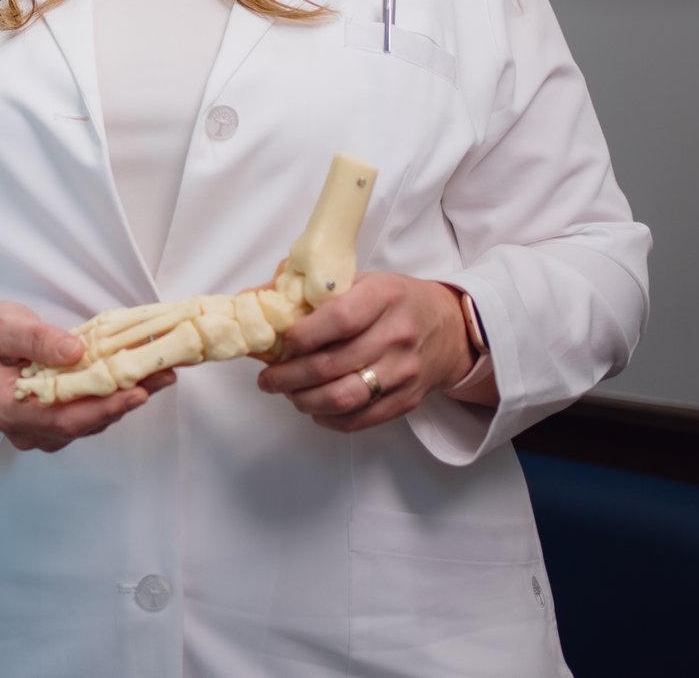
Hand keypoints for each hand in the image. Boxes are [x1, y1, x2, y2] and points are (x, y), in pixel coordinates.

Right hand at [0, 301, 176, 452]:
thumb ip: (36, 340)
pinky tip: (138, 377)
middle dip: (126, 401)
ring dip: (127, 399)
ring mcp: (42, 430)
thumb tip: (75, 352)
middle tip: (164, 375)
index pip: (62, 419)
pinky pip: (90, 414)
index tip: (137, 391)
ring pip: (91, 421)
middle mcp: (26, 430)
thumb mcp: (4, 327)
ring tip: (160, 372)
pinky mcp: (56, 421)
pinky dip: (115, 397)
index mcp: (8, 410)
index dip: (103, 408)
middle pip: (83, 424)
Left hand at [255, 274, 473, 433]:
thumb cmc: (392, 300)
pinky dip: (330, 418)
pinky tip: (314, 407)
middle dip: (289, 376)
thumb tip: (251, 300)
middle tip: (268, 378)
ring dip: (305, 401)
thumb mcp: (359, 280)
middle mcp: (397, 334)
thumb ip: (308, 290)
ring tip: (287, 393)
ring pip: (344, 398)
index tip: (280, 345)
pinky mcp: (407, 399)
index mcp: (384, 296)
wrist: (448, 327)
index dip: (303, 336)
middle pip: (333, 364)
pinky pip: (361, 419)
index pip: (338, 319)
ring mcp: (404, 371)